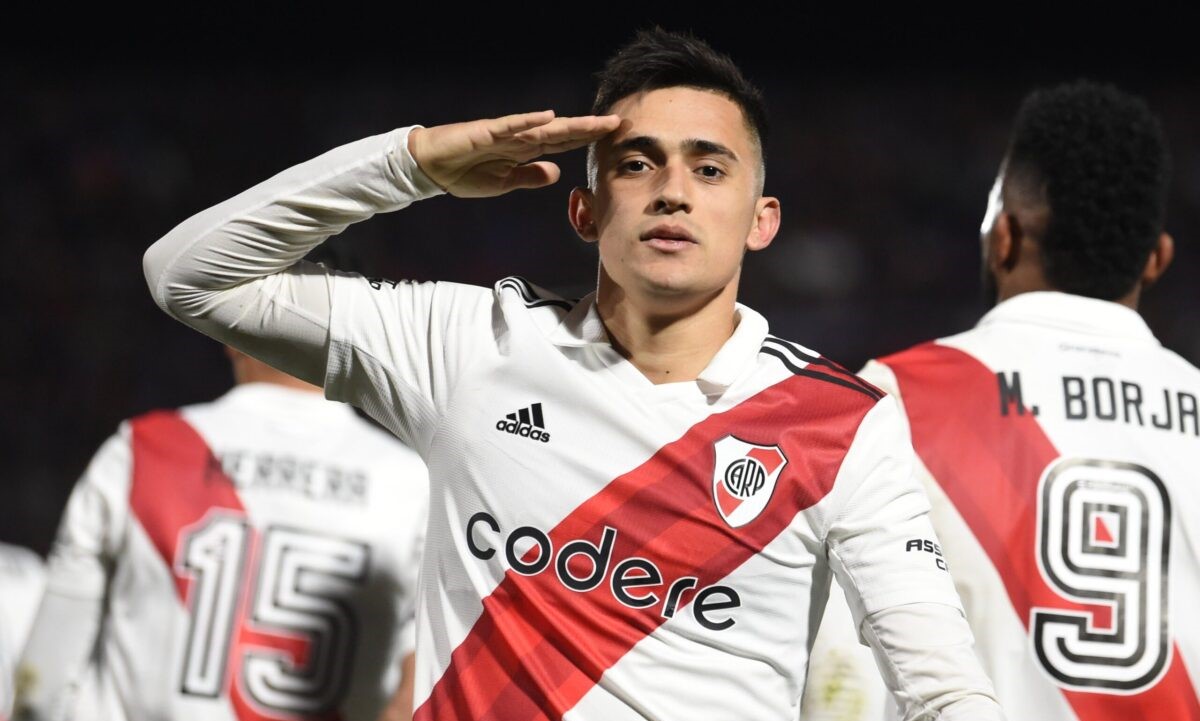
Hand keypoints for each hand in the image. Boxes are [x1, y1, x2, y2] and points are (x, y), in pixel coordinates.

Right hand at [407, 110, 619, 197]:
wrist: (431, 168)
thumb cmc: (465, 173)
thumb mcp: (504, 183)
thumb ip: (530, 177)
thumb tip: (556, 174)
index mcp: (525, 150)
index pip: (563, 143)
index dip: (587, 139)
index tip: (613, 137)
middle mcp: (520, 138)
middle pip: (561, 132)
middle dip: (589, 129)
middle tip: (618, 124)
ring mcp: (505, 133)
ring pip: (543, 127)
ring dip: (569, 124)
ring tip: (595, 122)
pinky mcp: (486, 131)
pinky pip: (511, 125)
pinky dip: (529, 120)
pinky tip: (548, 117)